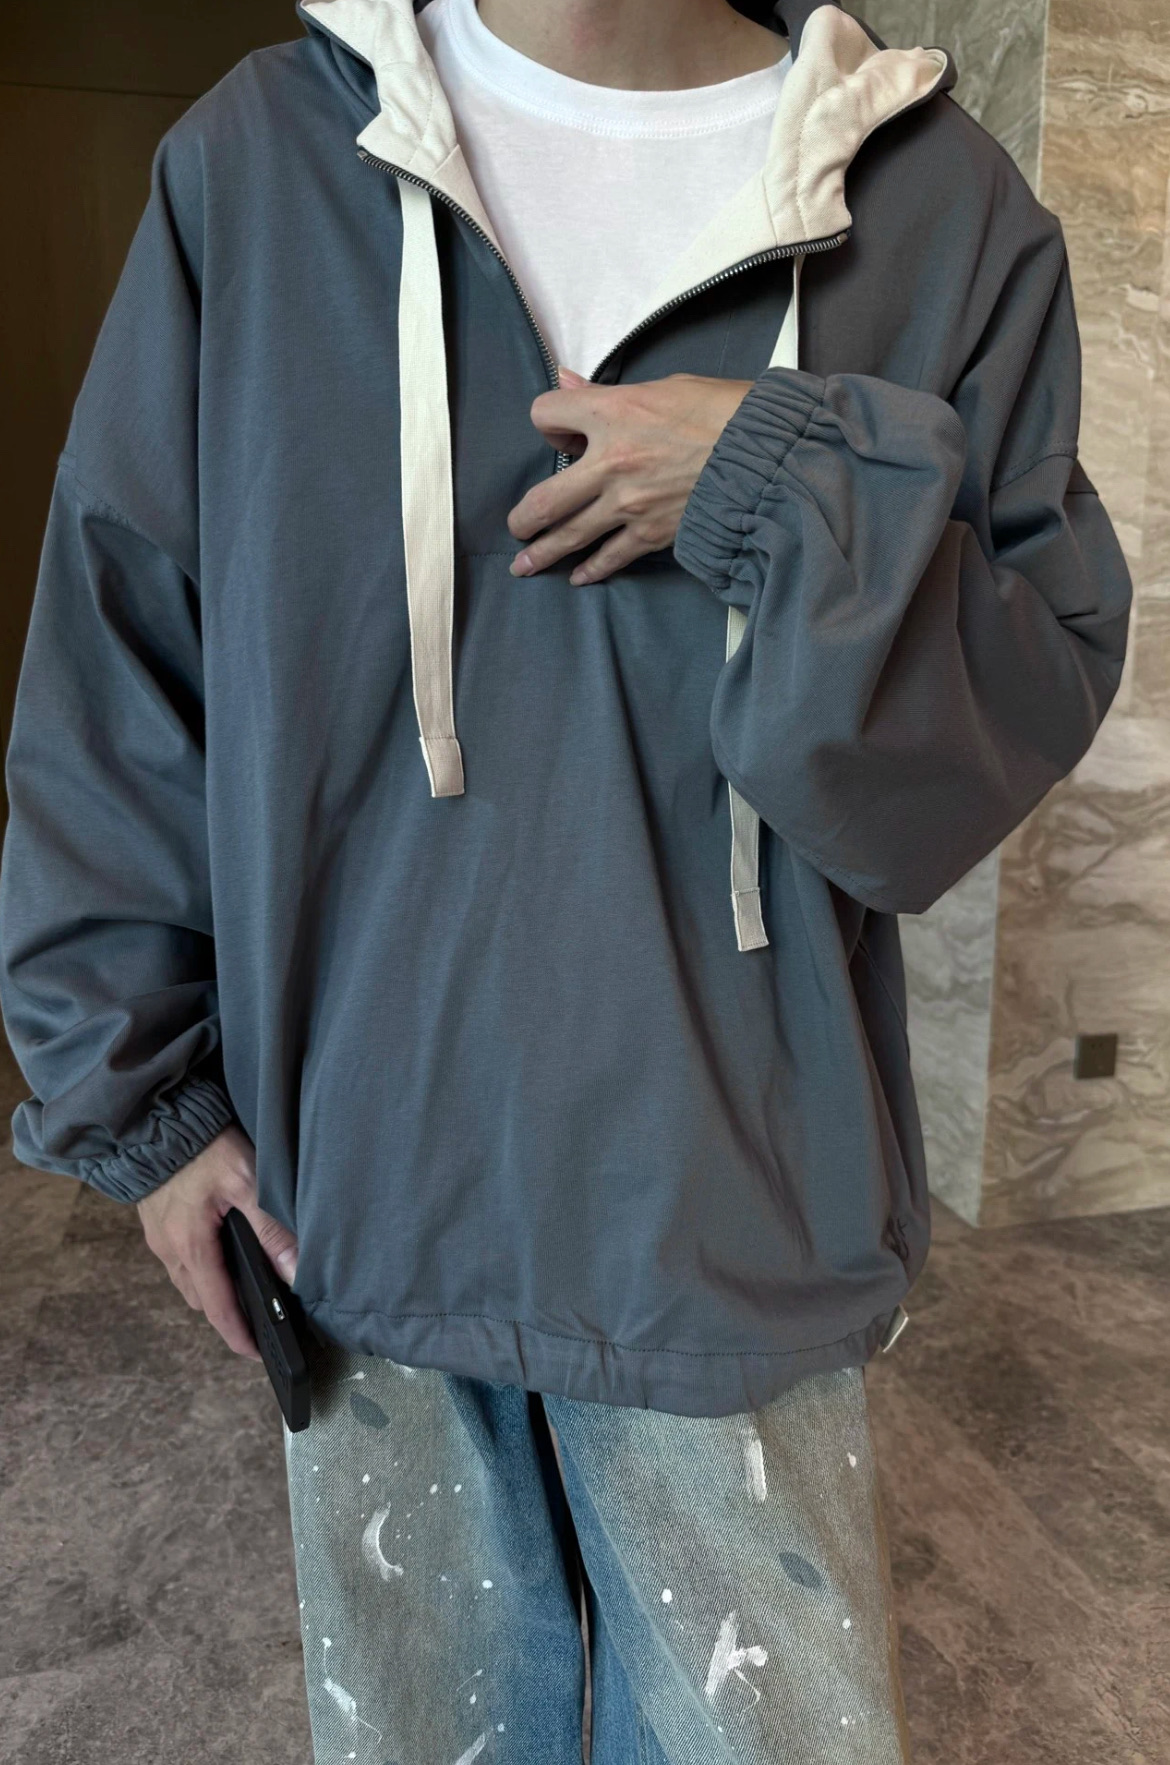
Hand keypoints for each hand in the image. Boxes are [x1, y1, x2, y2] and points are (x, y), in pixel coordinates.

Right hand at [137, 1124, 298, 1360]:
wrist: (158, 1120)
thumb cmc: (202, 1147)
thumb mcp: (247, 1182)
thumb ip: (271, 1229)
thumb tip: (295, 1271)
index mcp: (191, 1246)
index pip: (218, 1307)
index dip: (238, 1335)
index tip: (258, 1354)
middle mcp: (170, 1249)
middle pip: (201, 1298)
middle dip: (227, 1313)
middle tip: (260, 1316)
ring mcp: (159, 1236)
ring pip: (189, 1279)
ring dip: (214, 1289)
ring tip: (245, 1285)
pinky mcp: (156, 1220)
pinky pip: (180, 1258)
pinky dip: (202, 1266)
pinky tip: (222, 1251)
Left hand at [508, 367, 753, 584]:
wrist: (766, 457)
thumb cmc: (723, 413)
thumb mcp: (665, 387)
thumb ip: (609, 394)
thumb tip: (570, 384)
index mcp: (612, 413)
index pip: (545, 415)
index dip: (548, 422)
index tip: (561, 432)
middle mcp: (610, 462)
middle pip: (544, 497)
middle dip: (524, 516)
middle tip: (517, 525)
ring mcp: (628, 504)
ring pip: (569, 535)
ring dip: (542, 552)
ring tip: (525, 565)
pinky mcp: (651, 533)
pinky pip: (610, 557)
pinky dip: (592, 570)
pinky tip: (579, 577)